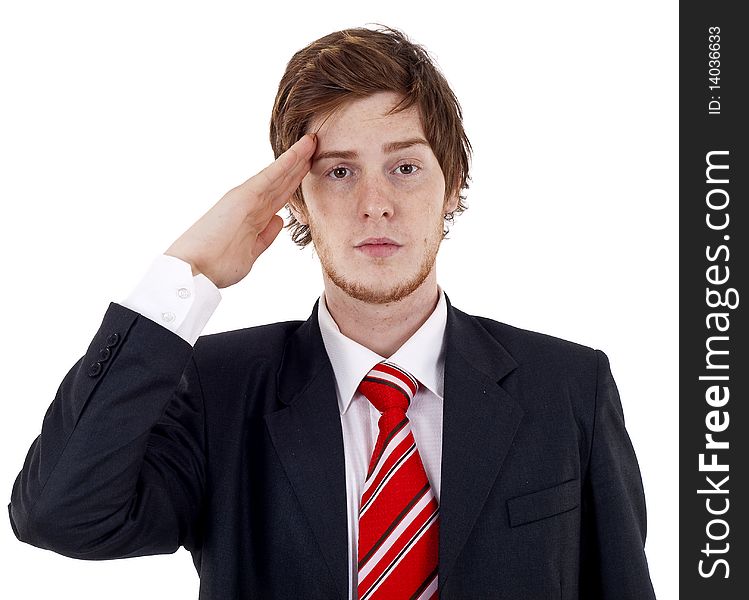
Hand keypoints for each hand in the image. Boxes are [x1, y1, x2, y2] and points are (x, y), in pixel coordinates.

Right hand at [165, 134, 315, 287]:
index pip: (280, 196)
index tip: (311, 169)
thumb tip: (279, 220)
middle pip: (282, 182)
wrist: (193, 269)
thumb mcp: (250, 252)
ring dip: (297, 158)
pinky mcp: (244, 196)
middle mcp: (250, 203)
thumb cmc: (215, 265)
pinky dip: (286, 162)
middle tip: (316, 147)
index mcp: (252, 217)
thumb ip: (265, 236)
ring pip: (279, 174)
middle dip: (300, 166)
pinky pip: (271, 176)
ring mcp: (247, 197)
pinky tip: (301, 150)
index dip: (296, 182)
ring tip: (312, 141)